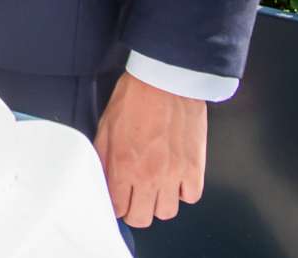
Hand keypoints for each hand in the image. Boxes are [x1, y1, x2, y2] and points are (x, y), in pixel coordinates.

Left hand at [94, 72, 206, 229]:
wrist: (165, 80)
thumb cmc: (135, 98)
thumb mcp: (106, 127)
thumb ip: (103, 158)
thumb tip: (103, 179)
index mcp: (123, 166)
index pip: (117, 209)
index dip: (116, 205)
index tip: (119, 198)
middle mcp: (148, 176)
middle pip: (141, 218)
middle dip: (136, 209)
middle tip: (136, 195)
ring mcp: (173, 174)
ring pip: (167, 212)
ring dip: (160, 202)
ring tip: (157, 185)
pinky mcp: (194, 168)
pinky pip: (191, 197)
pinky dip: (183, 191)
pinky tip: (176, 177)